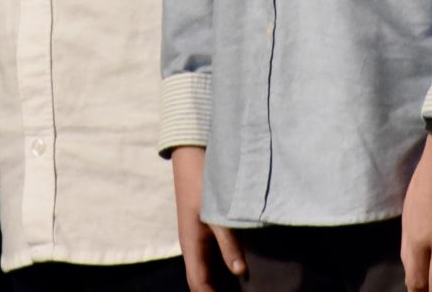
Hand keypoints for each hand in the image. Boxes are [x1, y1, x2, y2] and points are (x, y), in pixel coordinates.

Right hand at [173, 145, 244, 291]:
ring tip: (240, 291)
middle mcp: (194, 245)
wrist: (191, 152)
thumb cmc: (201, 181)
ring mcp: (199, 236)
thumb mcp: (215, 213)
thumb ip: (228, 242)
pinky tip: (240, 269)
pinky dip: (223, 266)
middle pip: (201, 280)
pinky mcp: (207, 227)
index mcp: (191, 245)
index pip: (198, 283)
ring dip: (218, 283)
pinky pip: (213, 255)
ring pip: (207, 269)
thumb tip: (239, 272)